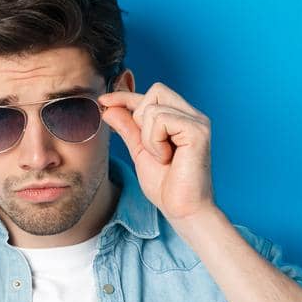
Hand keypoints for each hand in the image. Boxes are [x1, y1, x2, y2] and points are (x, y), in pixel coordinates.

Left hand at [98, 82, 215, 222]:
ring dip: (147, 137)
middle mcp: (192, 115)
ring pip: (153, 109)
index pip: (152, 95)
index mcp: (181, 118)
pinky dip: (154, 141)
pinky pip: (161, 120)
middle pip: (155, 91)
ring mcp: (197, 122)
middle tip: (150, 147)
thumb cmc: (166, 185)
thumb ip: (127, 128)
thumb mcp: (139, 151)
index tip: (104, 101)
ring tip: (161, 157)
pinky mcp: (197, 131)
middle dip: (141, 117)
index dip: (126, 95)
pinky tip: (166, 158)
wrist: (182, 210)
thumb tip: (108, 107)